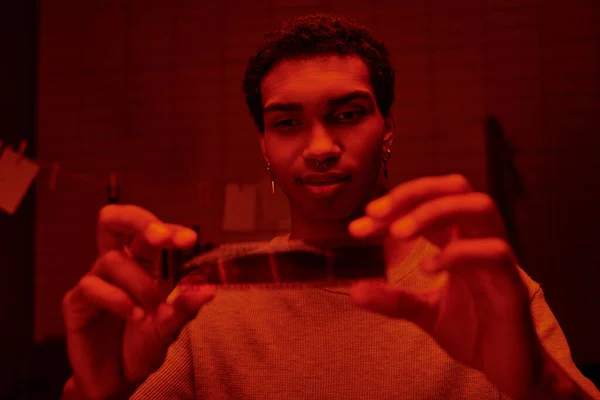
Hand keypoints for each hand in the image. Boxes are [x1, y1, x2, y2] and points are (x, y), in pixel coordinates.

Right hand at [62, 205, 214, 399]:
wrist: (119, 379)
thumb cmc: (143, 345)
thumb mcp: (171, 327)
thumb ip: (186, 308)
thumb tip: (209, 290)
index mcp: (143, 264)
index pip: (150, 233)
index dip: (168, 229)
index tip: (189, 239)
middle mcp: (118, 266)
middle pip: (113, 221)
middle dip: (138, 221)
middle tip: (161, 238)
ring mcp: (95, 281)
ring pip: (112, 259)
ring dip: (138, 282)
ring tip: (152, 307)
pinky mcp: (76, 302)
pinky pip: (92, 286)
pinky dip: (118, 300)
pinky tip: (134, 315)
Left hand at [348, 174, 542, 398]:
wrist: (509, 370)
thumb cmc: (474, 332)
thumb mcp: (425, 313)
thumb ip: (395, 300)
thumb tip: (355, 292)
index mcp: (460, 240)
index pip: (428, 204)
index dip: (392, 208)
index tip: (358, 227)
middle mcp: (480, 240)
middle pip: (456, 187)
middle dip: (413, 192)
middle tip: (374, 212)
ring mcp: (499, 259)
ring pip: (480, 206)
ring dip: (434, 211)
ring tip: (398, 232)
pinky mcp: (513, 285)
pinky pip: (494, 252)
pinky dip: (458, 253)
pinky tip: (428, 267)